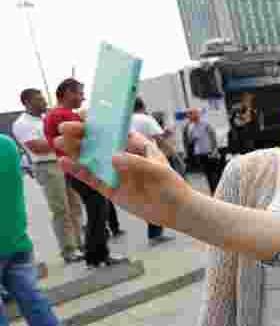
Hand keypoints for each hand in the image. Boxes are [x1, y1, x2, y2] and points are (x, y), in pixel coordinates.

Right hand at [56, 121, 193, 228]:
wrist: (175, 211)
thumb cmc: (171, 184)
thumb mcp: (157, 170)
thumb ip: (136, 163)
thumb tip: (112, 158)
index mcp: (136, 145)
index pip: (115, 129)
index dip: (98, 121)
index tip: (82, 114)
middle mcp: (123, 156)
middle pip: (99, 142)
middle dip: (81, 134)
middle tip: (64, 128)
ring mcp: (115, 172)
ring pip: (91, 159)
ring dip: (75, 150)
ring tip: (59, 144)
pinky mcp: (110, 189)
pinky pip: (91, 178)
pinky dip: (78, 171)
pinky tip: (65, 163)